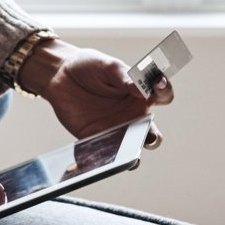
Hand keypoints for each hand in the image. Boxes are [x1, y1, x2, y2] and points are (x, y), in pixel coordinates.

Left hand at [18, 39, 170, 147]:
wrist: (60, 75)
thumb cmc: (89, 66)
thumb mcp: (107, 65)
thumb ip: (123, 76)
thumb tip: (139, 87)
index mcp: (141, 93)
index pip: (162, 95)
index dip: (164, 91)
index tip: (157, 84)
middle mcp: (133, 114)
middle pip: (152, 132)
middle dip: (154, 138)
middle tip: (151, 137)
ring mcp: (116, 129)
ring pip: (131, 148)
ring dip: (133, 153)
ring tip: (130, 154)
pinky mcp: (97, 139)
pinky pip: (106, 153)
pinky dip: (108, 159)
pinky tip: (104, 158)